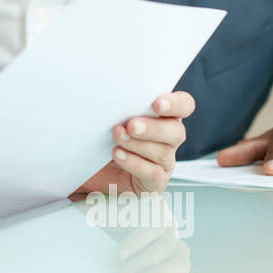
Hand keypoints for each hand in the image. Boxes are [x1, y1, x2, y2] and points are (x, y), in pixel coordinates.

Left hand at [69, 91, 194, 198]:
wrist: (89, 168)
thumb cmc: (101, 137)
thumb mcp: (106, 117)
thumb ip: (117, 104)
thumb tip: (105, 91)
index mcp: (164, 116)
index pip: (184, 105)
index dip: (175, 103)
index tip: (157, 103)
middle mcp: (169, 138)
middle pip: (176, 131)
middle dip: (153, 128)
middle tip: (132, 125)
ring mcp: (164, 161)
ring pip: (163, 152)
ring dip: (139, 144)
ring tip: (118, 137)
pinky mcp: (154, 182)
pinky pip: (152, 174)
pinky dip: (135, 163)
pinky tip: (118, 155)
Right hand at [115, 214, 201, 272]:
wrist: (105, 228)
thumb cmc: (114, 268)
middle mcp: (178, 257)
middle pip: (180, 267)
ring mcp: (169, 235)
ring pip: (166, 248)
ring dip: (143, 264)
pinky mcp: (157, 215)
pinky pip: (152, 229)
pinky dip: (135, 244)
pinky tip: (121, 256)